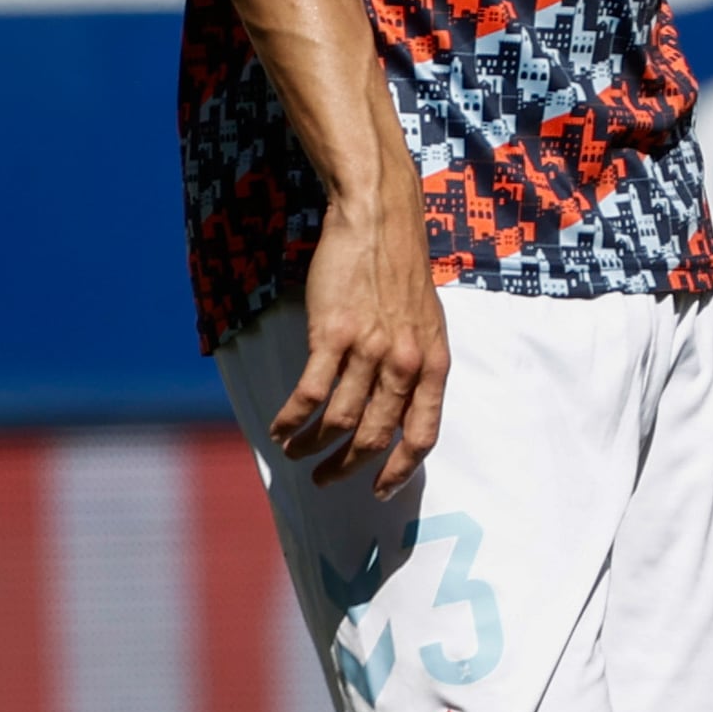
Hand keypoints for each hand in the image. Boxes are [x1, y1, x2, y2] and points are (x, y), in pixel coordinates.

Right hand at [273, 181, 445, 493]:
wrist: (380, 222)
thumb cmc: (400, 271)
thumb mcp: (426, 325)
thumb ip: (415, 368)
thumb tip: (395, 408)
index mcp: (434, 365)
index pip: (422, 435)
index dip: (399, 470)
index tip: (379, 490)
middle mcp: (405, 364)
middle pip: (374, 437)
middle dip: (345, 467)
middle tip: (324, 479)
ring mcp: (369, 351)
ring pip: (338, 422)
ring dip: (311, 446)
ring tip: (293, 452)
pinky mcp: (332, 335)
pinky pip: (309, 394)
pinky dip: (291, 419)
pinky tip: (278, 427)